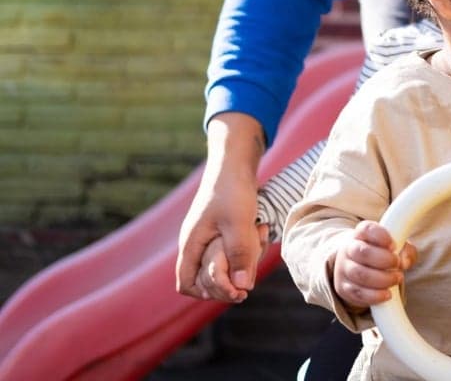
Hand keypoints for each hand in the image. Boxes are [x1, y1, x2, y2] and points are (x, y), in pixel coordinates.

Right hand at [176, 113, 265, 299]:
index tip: (233, 287)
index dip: (206, 292)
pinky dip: (251, 245)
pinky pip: (236, 249)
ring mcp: (210, 237)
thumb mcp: (238, 223)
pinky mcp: (224, 230)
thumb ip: (240, 255)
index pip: (186, 284)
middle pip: (209, 278)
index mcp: (191, 244)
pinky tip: (262, 227)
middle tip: (253, 259)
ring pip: (227, 263)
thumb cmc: (232, 190)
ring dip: (247, 257)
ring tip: (260, 235)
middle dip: (233, 275)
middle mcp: (197, 244)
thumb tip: (242, 289)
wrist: (235, 162)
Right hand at [333, 220, 417, 310]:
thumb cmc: (381, 253)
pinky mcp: (344, 287)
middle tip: (397, 263)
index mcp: (361, 233)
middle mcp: (349, 249)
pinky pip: (357, 293)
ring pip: (359, 274)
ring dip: (382, 279)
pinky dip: (374, 295)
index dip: (380, 236)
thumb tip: (405, 262)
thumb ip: (405, 250)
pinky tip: (387, 294)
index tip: (393, 245)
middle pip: (362, 252)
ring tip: (397, 279)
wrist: (357, 265)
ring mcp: (344, 268)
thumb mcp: (395, 246)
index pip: (366, 229)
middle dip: (384, 260)